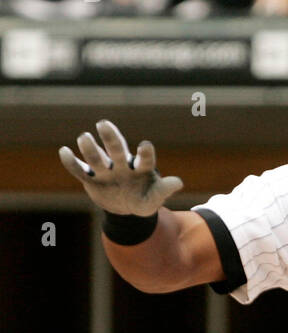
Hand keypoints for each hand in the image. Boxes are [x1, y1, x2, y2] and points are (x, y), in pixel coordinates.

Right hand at [58, 120, 182, 215]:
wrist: (125, 208)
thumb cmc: (143, 199)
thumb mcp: (154, 199)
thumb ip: (164, 190)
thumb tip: (179, 182)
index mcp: (140, 168)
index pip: (144, 159)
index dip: (145, 153)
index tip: (146, 146)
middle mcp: (122, 164)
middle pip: (116, 149)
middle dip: (111, 138)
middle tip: (104, 124)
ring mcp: (105, 170)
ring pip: (96, 157)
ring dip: (90, 148)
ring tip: (84, 137)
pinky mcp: (91, 179)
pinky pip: (80, 170)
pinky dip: (72, 162)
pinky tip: (64, 151)